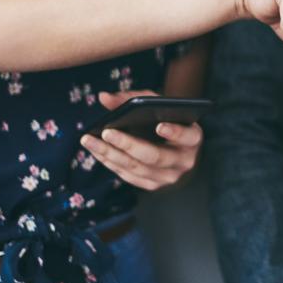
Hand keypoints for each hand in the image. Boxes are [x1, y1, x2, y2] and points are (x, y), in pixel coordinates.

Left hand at [79, 91, 200, 189]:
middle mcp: (183, 161)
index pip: (188, 136)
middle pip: (155, 156)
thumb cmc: (166, 120)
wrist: (176, 150)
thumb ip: (135, 97)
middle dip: (128, 144)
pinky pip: (129, 176)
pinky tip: (96, 151)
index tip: (159, 126)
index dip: (175, 132)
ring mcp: (168, 177)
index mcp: (192, 139)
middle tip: (107, 132)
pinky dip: (110, 163)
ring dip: (111, 154)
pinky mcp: (153, 185)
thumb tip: (103, 97)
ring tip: (90, 140)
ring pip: (137, 168)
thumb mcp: (159, 106)